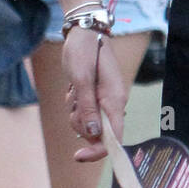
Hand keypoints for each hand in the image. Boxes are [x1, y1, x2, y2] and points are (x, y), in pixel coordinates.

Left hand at [62, 29, 126, 161]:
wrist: (84, 31)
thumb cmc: (84, 51)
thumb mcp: (82, 78)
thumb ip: (88, 106)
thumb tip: (93, 133)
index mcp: (115, 100)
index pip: (115, 137)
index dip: (98, 151)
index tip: (78, 156)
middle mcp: (113, 103)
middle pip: (98, 132)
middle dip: (81, 123)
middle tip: (74, 102)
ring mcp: (105, 100)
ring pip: (88, 122)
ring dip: (76, 112)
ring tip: (73, 91)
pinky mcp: (96, 96)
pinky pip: (84, 111)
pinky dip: (76, 105)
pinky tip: (73, 89)